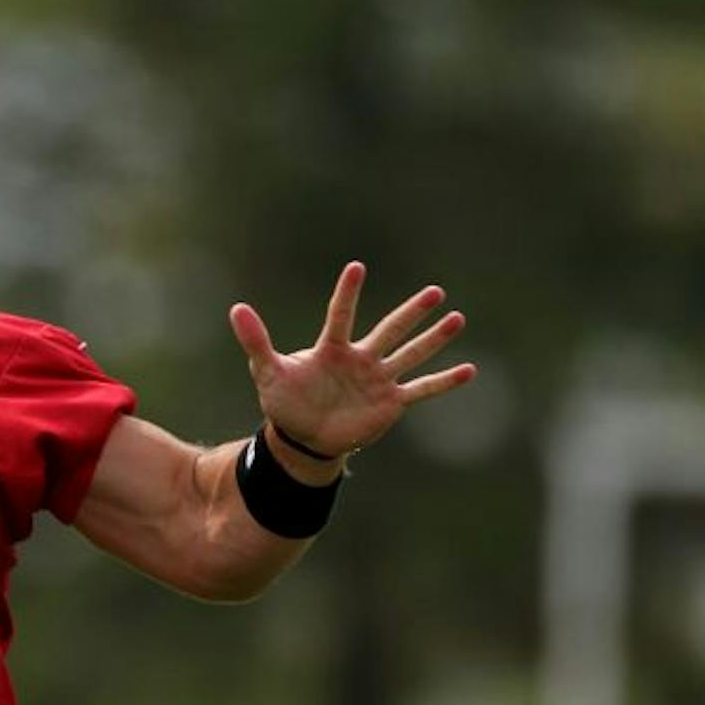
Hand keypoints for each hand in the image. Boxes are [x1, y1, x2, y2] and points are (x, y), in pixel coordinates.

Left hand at [228, 262, 474, 461]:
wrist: (302, 437)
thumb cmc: (285, 400)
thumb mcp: (267, 371)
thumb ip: (256, 341)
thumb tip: (236, 308)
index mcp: (331, 349)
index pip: (340, 315)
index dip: (347, 294)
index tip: (357, 267)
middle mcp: (360, 359)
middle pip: (390, 331)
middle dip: (412, 313)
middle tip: (435, 291)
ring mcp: (378, 380)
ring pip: (411, 354)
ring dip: (434, 339)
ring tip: (457, 318)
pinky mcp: (390, 403)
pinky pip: (420, 389)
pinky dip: (443, 382)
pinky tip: (468, 370)